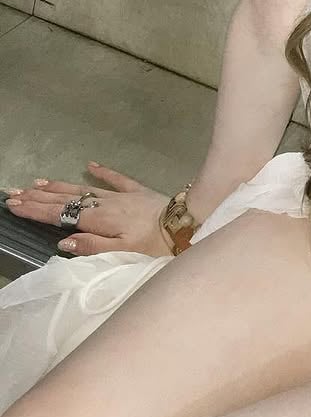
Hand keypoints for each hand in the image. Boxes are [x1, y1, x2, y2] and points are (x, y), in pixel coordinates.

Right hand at [3, 162, 173, 257]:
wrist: (186, 223)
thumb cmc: (155, 244)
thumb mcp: (123, 252)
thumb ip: (93, 247)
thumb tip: (63, 242)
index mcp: (100, 220)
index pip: (60, 215)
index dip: (36, 210)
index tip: (14, 205)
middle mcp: (106, 204)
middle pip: (66, 200)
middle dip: (38, 198)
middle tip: (14, 193)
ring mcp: (121, 195)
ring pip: (84, 188)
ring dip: (60, 186)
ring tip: (38, 182)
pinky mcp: (138, 191)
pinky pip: (116, 178)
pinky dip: (102, 171)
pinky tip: (90, 164)